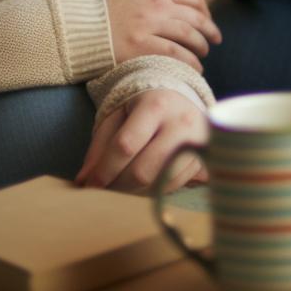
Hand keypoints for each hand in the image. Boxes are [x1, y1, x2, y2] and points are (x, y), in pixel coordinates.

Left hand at [77, 88, 208, 191]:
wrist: (182, 97)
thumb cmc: (143, 107)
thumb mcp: (118, 115)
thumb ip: (99, 146)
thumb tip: (84, 182)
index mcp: (155, 104)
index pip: (125, 145)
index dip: (104, 170)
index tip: (89, 185)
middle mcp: (181, 121)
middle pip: (143, 170)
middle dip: (118, 186)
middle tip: (104, 191)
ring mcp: (198, 141)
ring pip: (161, 182)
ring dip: (135, 193)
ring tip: (122, 188)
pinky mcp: (206, 157)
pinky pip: (176, 185)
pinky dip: (155, 191)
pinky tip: (143, 185)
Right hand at [101, 0, 221, 71]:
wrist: (74, 22)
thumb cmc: (98, 3)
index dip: (205, 11)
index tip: (208, 21)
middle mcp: (156, 5)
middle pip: (195, 18)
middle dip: (209, 31)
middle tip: (215, 41)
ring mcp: (148, 26)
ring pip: (188, 36)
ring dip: (201, 47)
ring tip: (202, 56)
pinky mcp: (139, 46)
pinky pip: (174, 54)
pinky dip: (189, 62)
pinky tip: (194, 68)